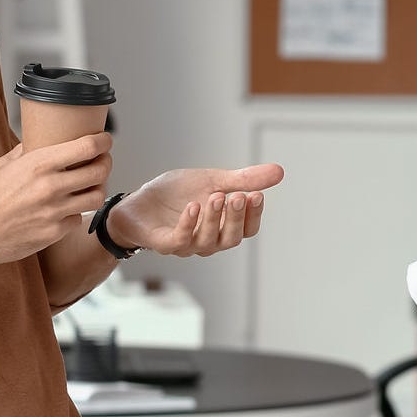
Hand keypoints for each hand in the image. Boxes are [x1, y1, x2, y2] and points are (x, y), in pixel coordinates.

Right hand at [0, 133, 113, 271]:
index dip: (103, 141)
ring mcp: (53, 213)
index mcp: (37, 165)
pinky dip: (74, 213)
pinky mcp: (52, 234)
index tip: (105, 140)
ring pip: (96, 197)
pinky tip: (64, 209)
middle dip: (105, 164)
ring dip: (96, 189)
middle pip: (99, 172)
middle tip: (102, 161)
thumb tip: (40, 140)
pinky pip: (76, 220)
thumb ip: (25, 153)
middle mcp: (49, 188)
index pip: (86, 148)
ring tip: (89, 186)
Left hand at [106, 164, 284, 257]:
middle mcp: (208, 241)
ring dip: (214, 219)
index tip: (258, 194)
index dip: (254, 215)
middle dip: (237, 217)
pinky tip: (193, 206)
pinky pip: (180, 240)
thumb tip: (279, 172)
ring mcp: (186, 245)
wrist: (137, 202)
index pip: (247, 229)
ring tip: (217, 196)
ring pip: (207, 241)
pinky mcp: (163, 243)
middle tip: (241, 196)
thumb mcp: (212, 180)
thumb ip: (242, 179)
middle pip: (231, 238)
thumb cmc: (175, 195)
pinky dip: (188, 224)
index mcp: (222, 227)